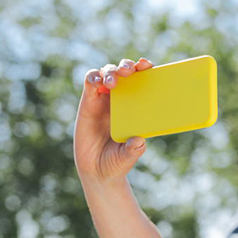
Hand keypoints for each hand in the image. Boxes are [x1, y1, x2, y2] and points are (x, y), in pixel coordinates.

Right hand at [73, 58, 153, 182]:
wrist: (98, 171)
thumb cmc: (118, 162)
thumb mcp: (128, 157)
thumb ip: (134, 149)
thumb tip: (140, 141)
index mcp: (138, 108)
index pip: (143, 82)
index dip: (146, 70)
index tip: (148, 66)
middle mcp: (122, 101)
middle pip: (125, 73)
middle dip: (128, 66)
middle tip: (130, 70)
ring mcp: (105, 100)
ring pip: (108, 73)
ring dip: (111, 71)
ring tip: (114, 81)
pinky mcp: (89, 102)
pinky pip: (90, 82)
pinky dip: (94, 77)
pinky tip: (98, 82)